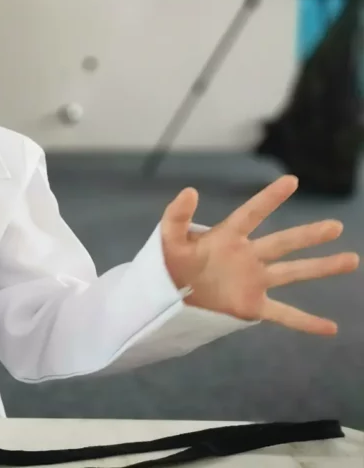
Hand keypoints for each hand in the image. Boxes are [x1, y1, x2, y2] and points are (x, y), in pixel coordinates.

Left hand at [160, 175, 358, 334]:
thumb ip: (177, 216)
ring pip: (292, 272)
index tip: (291, 181)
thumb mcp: (167, 239)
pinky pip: (284, 314)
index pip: (251, 214)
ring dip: (321, 267)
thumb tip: (189, 191)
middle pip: (282, 243)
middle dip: (309, 235)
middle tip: (336, 225)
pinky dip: (307, 322)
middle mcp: (246, 256)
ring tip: (351, 259)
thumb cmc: (167, 264)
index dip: (269, 198)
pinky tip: (331, 328)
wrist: (164, 297)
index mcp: (226, 237)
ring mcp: (252, 281)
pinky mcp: (251, 306)